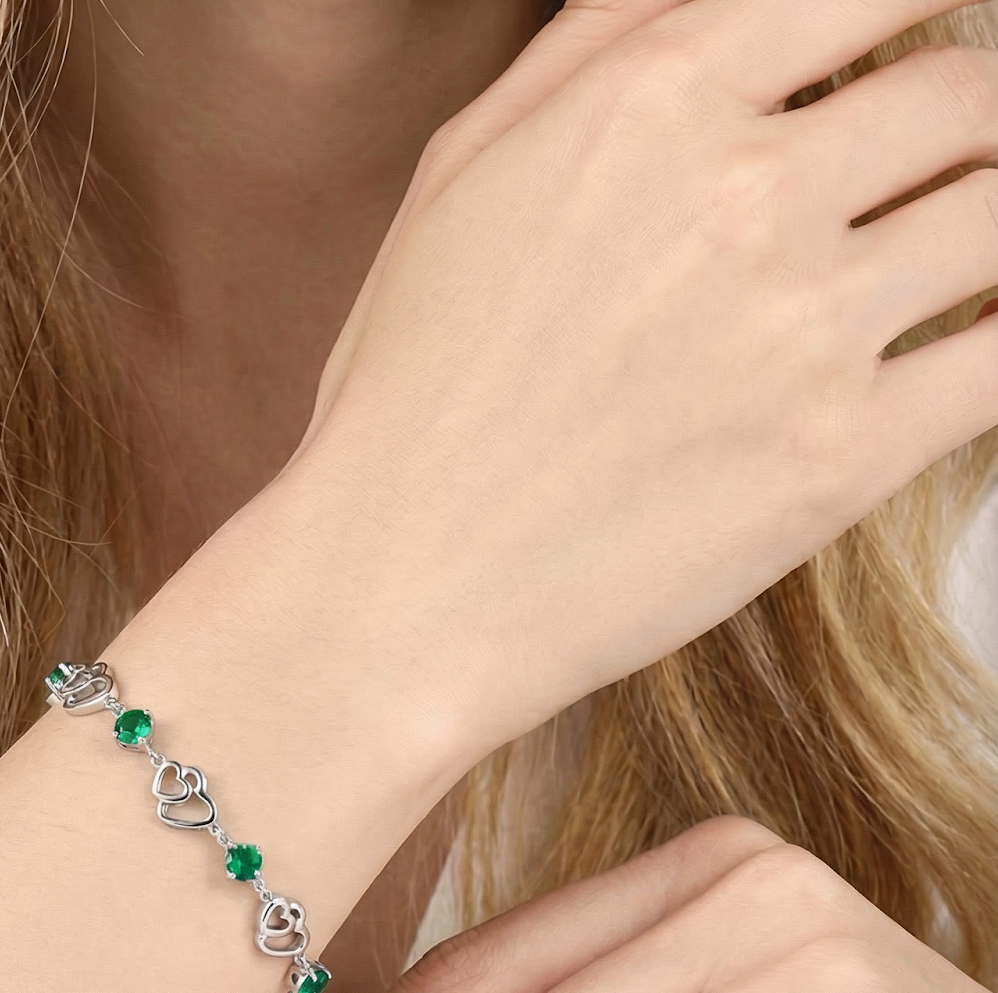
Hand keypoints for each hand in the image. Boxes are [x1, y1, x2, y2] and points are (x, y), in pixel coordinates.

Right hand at [257, 0, 997, 758]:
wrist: (398, 588)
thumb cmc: (408, 396)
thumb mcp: (460, 177)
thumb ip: (591, 45)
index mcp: (647, 104)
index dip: (930, 5)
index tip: (937, 38)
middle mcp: (741, 194)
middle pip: (964, 98)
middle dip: (967, 129)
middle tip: (935, 177)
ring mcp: (801, 329)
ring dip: (989, 233)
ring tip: (942, 270)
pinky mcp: (841, 461)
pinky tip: (972, 349)